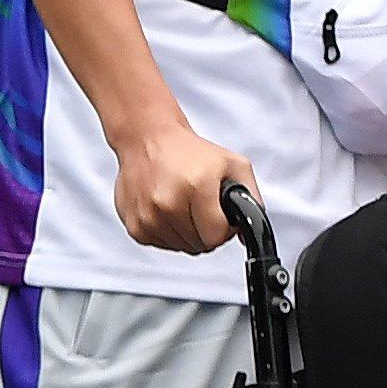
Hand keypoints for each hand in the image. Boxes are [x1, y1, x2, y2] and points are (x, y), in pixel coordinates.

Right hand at [114, 123, 261, 255]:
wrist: (148, 140)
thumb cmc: (190, 152)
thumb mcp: (234, 165)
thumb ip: (251, 199)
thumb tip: (248, 234)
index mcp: (196, 186)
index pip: (216, 237)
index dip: (225, 229)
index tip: (222, 216)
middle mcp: (167, 203)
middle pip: (200, 245)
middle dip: (208, 231)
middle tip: (203, 208)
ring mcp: (148, 216)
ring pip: (182, 247)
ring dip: (188, 232)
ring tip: (185, 205)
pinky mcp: (135, 226)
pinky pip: (163, 244)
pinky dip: (170, 232)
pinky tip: (169, 210)